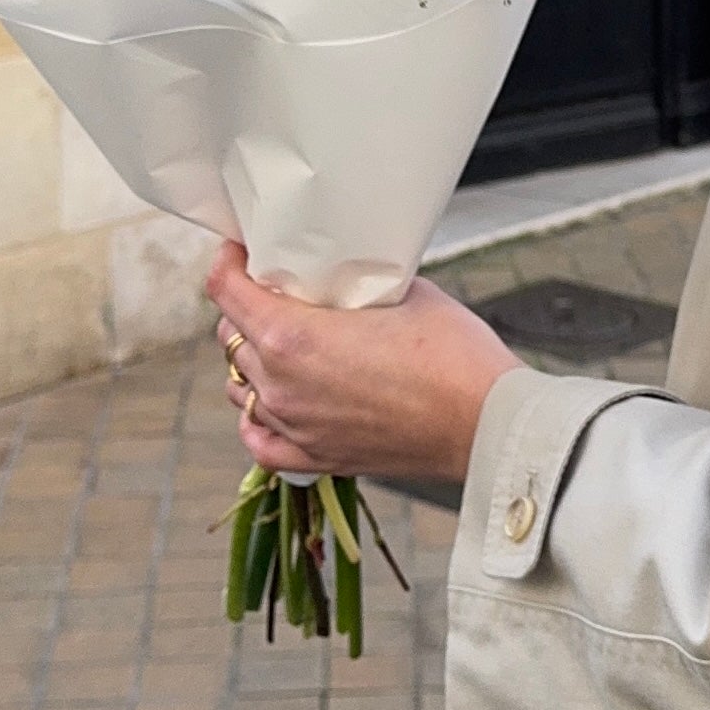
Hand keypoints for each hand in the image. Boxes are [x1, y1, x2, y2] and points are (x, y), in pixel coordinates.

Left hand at [206, 245, 516, 489]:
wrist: (484, 420)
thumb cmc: (453, 353)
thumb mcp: (401, 292)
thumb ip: (354, 284)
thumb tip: (344, 274)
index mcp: (291, 337)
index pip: (225, 290)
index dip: (228, 262)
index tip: (242, 252)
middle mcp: (280, 384)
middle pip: (230, 337)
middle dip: (246, 308)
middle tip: (277, 293)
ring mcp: (295, 426)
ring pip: (241, 387)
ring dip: (252, 361)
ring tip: (282, 345)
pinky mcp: (317, 457)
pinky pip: (260, 441)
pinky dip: (258, 420)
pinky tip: (273, 403)